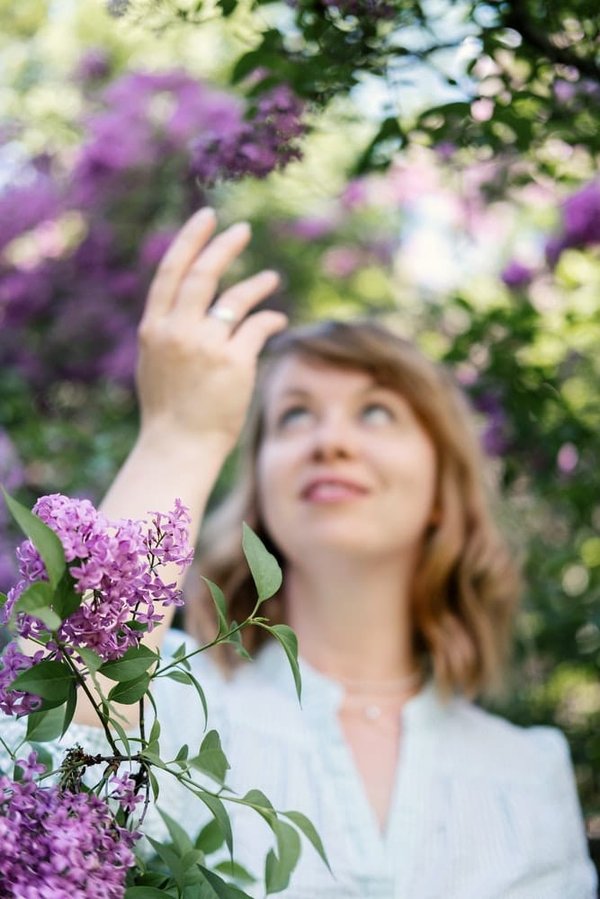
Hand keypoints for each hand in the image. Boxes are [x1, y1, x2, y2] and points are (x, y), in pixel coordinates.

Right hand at [136, 208, 286, 450]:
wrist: (179, 446)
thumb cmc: (168, 409)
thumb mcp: (154, 362)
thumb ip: (168, 330)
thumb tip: (188, 305)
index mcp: (154, 329)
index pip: (170, 273)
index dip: (189, 241)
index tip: (206, 219)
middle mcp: (177, 331)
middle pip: (203, 275)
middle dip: (224, 246)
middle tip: (242, 229)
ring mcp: (206, 346)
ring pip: (236, 299)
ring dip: (256, 284)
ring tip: (271, 278)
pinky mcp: (234, 362)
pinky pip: (258, 327)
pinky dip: (270, 319)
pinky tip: (276, 321)